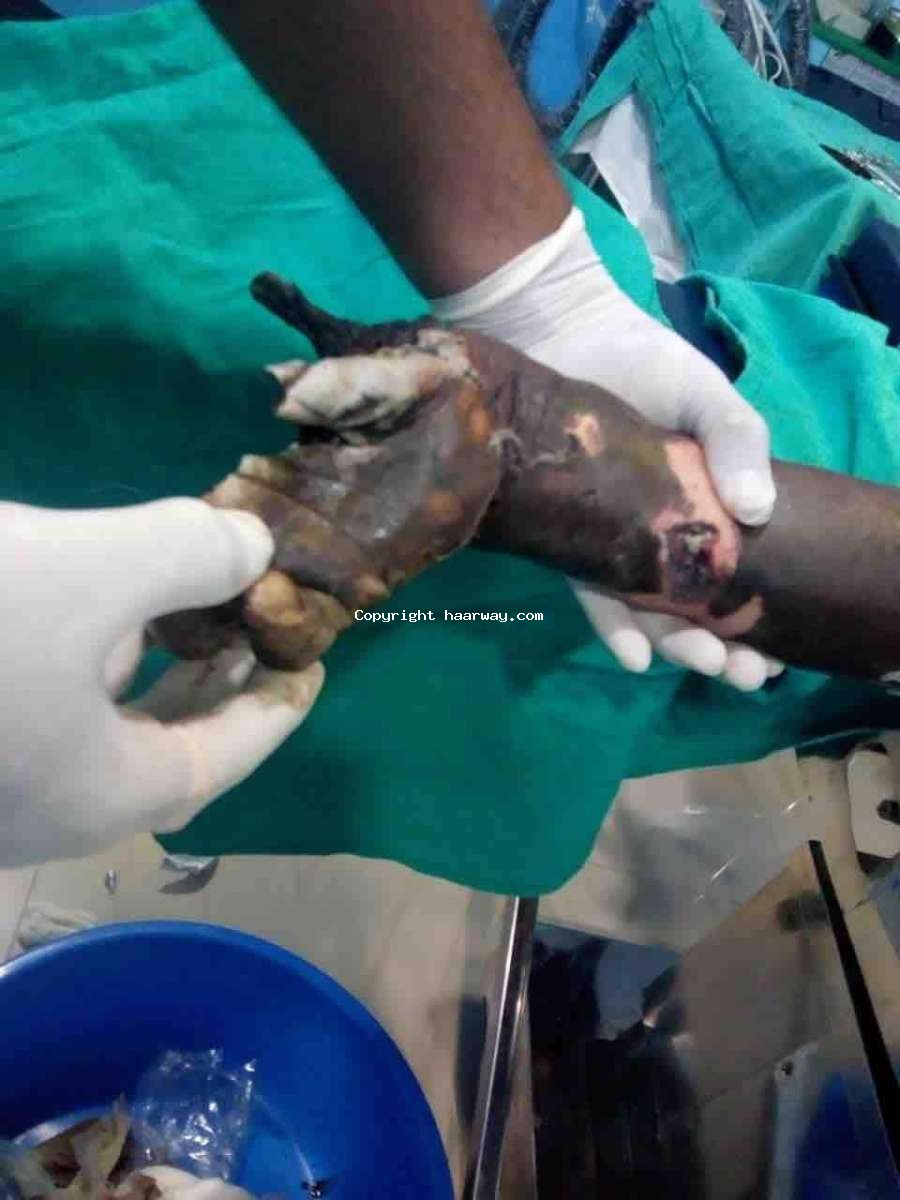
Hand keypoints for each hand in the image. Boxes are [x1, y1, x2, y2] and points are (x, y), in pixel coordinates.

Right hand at [0, 498, 323, 866]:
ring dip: (151, 677)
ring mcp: (3, 791)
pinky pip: (51, 719)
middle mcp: (52, 813)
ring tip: (194, 615)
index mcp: (105, 796)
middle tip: (259, 630)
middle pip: (168, 755)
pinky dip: (89, 671)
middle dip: (218, 689)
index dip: (277, 707)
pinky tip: (92, 616)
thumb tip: (252, 545)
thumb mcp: (88, 572)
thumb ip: (188, 555)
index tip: (314, 663)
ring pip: (103, 737)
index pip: (226, 758)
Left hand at [433, 208, 782, 689]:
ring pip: (645, 607)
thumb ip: (741, 444)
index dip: (755, 618)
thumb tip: (757, 511)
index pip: (733, 574)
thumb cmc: (645, 363)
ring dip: (674, 643)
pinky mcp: (564, 534)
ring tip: (702, 663)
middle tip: (743, 673)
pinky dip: (612, 624)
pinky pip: (589, 588)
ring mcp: (611, 538)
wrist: (560, 332)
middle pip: (691, 605)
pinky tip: (634, 654)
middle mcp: (657, 533)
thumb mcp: (711, 399)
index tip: (775, 658)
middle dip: (720, 647)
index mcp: (702, 507)